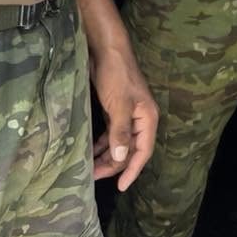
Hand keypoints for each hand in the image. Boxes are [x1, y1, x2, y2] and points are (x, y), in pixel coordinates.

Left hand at [90, 43, 158, 190]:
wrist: (106, 50)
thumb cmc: (117, 76)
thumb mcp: (119, 105)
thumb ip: (120, 132)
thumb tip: (120, 158)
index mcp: (147, 119)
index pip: (143, 151)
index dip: (132, 170)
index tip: (121, 186)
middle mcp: (140, 119)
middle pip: (130, 149)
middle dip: (114, 164)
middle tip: (93, 176)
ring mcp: (127, 115)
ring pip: (118, 143)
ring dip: (105, 156)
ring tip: (89, 168)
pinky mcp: (115, 110)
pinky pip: (110, 133)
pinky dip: (101, 144)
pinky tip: (90, 151)